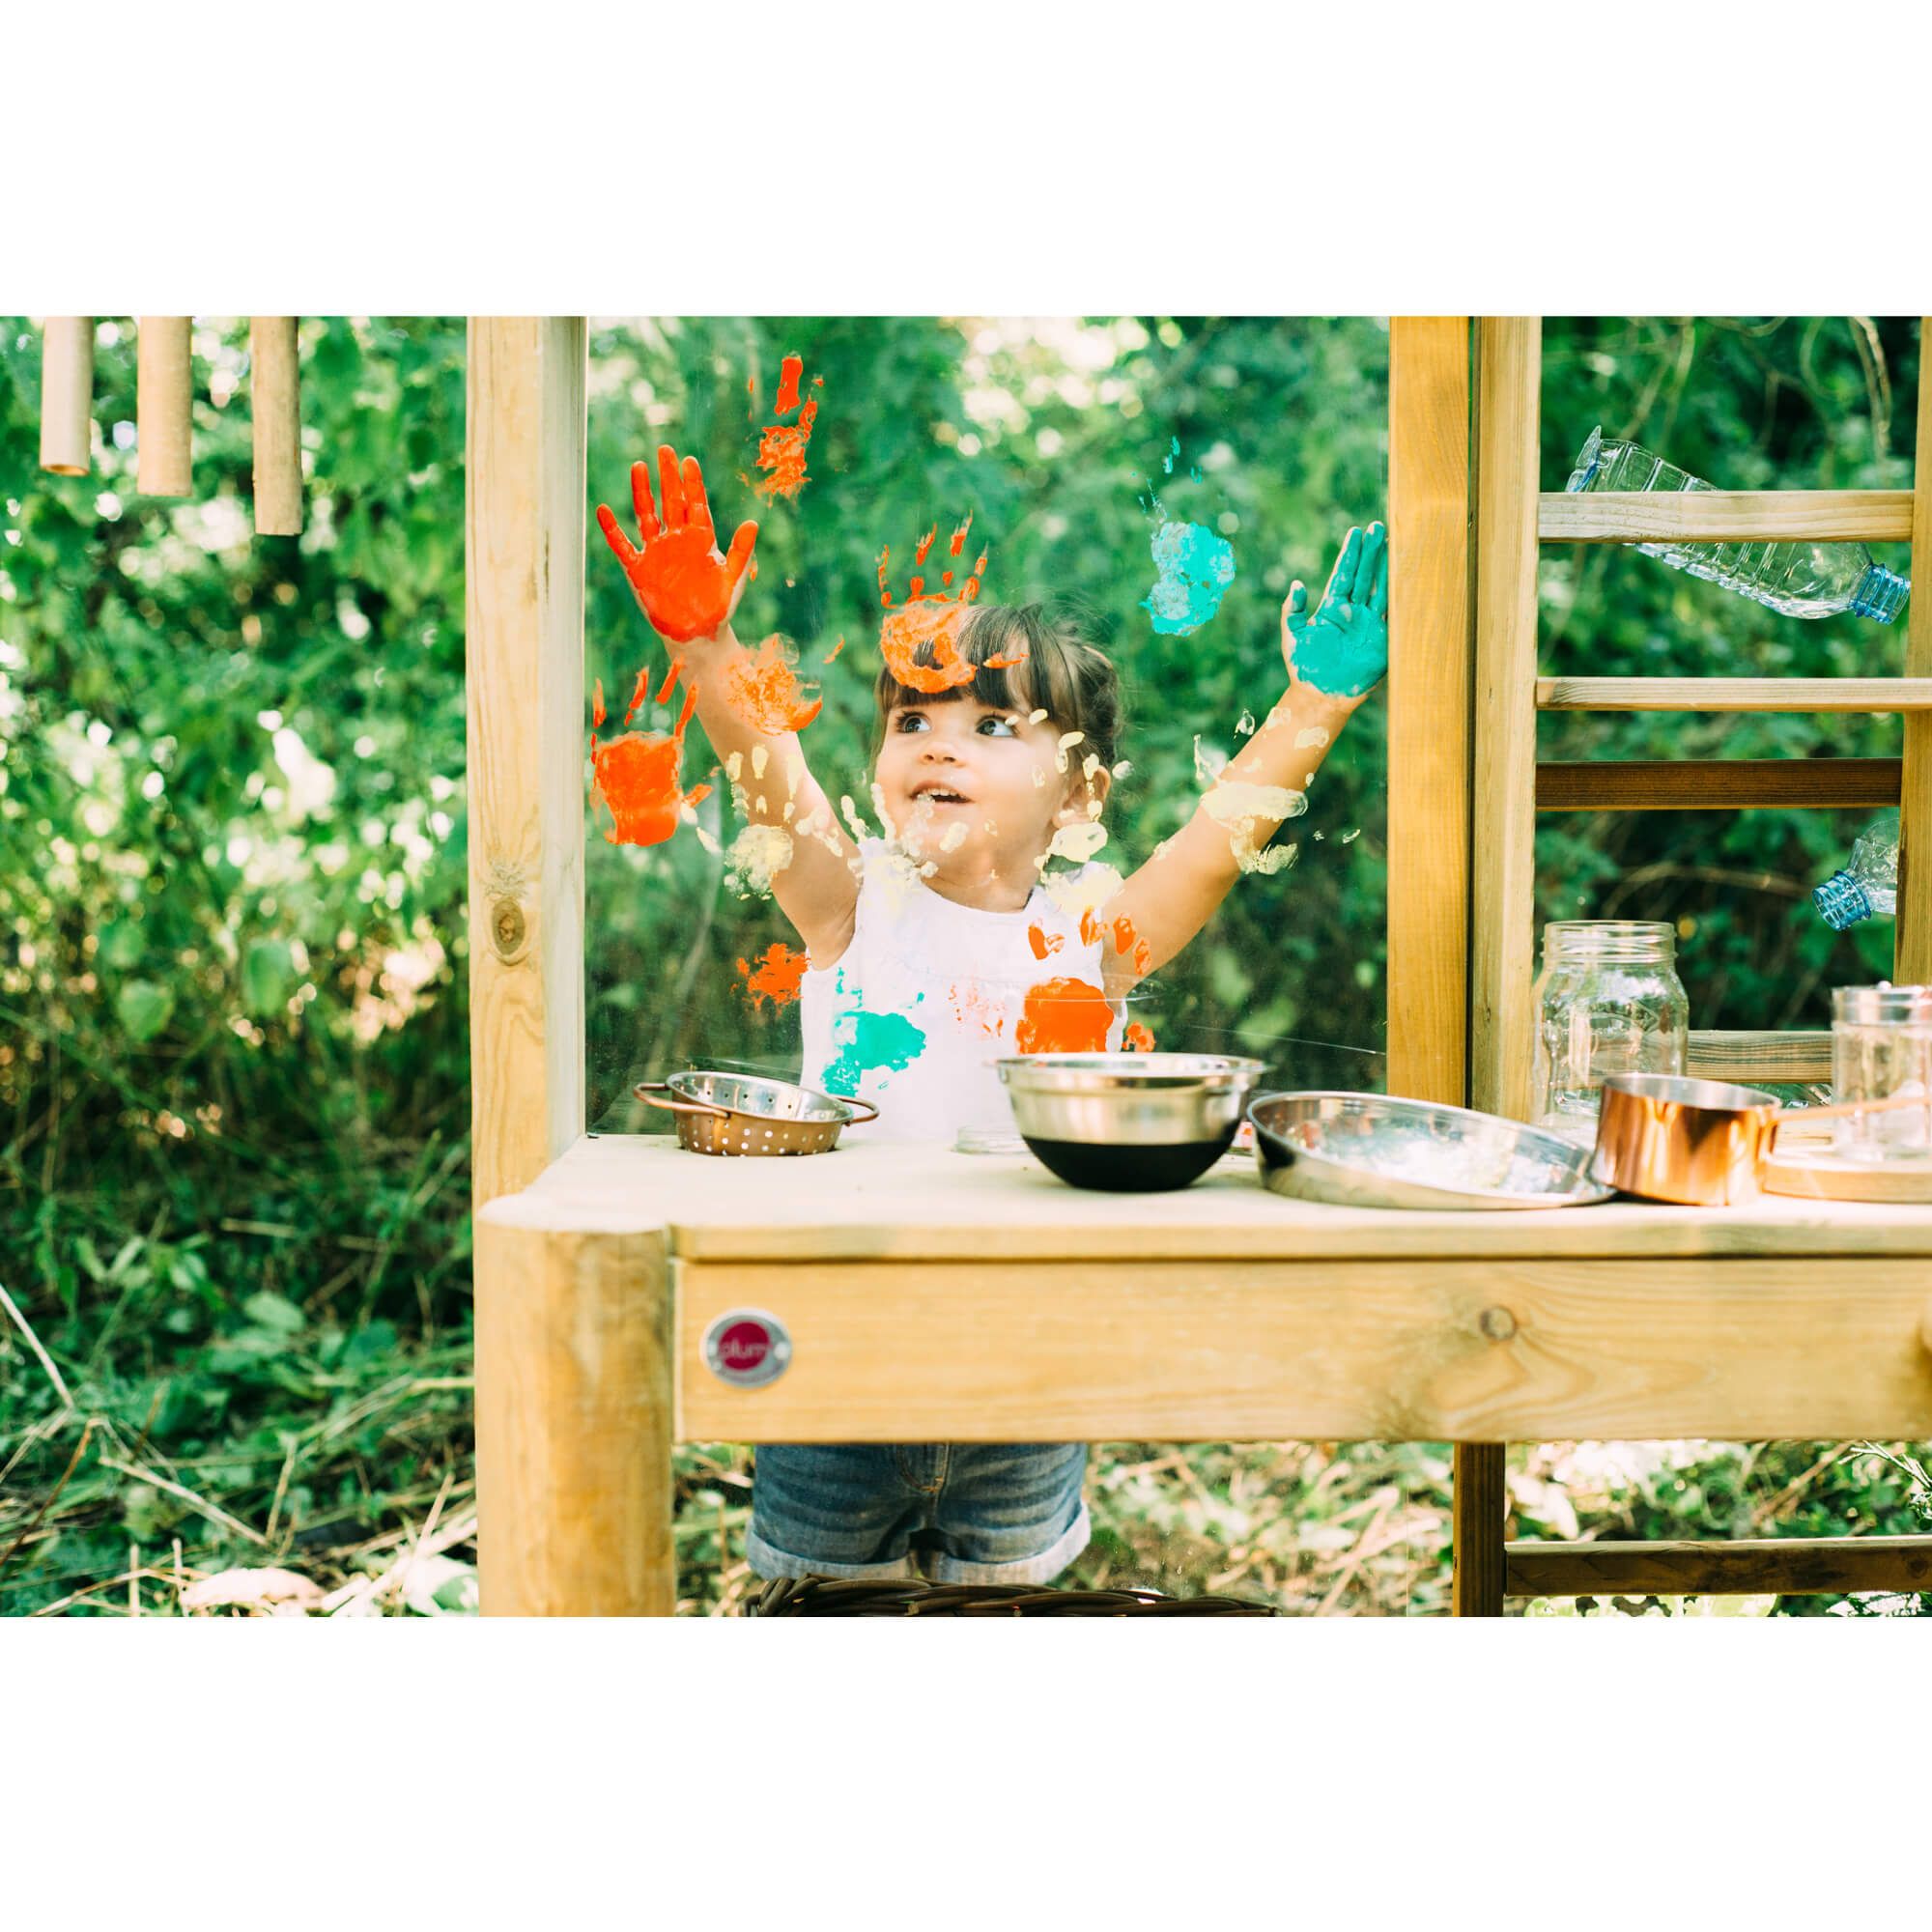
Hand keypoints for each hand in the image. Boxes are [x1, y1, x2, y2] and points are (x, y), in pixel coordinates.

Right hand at [596, 445, 756, 645]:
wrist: (697, 633)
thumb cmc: (718, 606)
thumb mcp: (732, 578)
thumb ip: (741, 550)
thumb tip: (753, 522)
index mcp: (701, 540)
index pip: (696, 504)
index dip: (692, 483)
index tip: (689, 460)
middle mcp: (677, 541)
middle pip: (671, 502)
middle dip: (668, 476)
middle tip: (665, 449)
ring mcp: (657, 553)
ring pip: (647, 516)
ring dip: (642, 493)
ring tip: (638, 466)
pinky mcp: (639, 570)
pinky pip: (622, 546)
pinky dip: (613, 530)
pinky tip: (605, 511)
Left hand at [1282, 521, 1387, 701]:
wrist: (1321, 696)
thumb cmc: (1304, 668)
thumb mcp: (1292, 637)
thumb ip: (1291, 611)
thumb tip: (1295, 584)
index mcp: (1332, 608)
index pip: (1344, 574)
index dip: (1350, 554)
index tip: (1355, 532)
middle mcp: (1353, 612)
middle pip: (1365, 575)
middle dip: (1372, 552)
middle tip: (1378, 527)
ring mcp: (1370, 624)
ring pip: (1381, 589)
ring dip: (1387, 568)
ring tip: (1394, 544)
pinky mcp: (1382, 640)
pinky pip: (1393, 615)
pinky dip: (1400, 597)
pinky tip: (1406, 577)